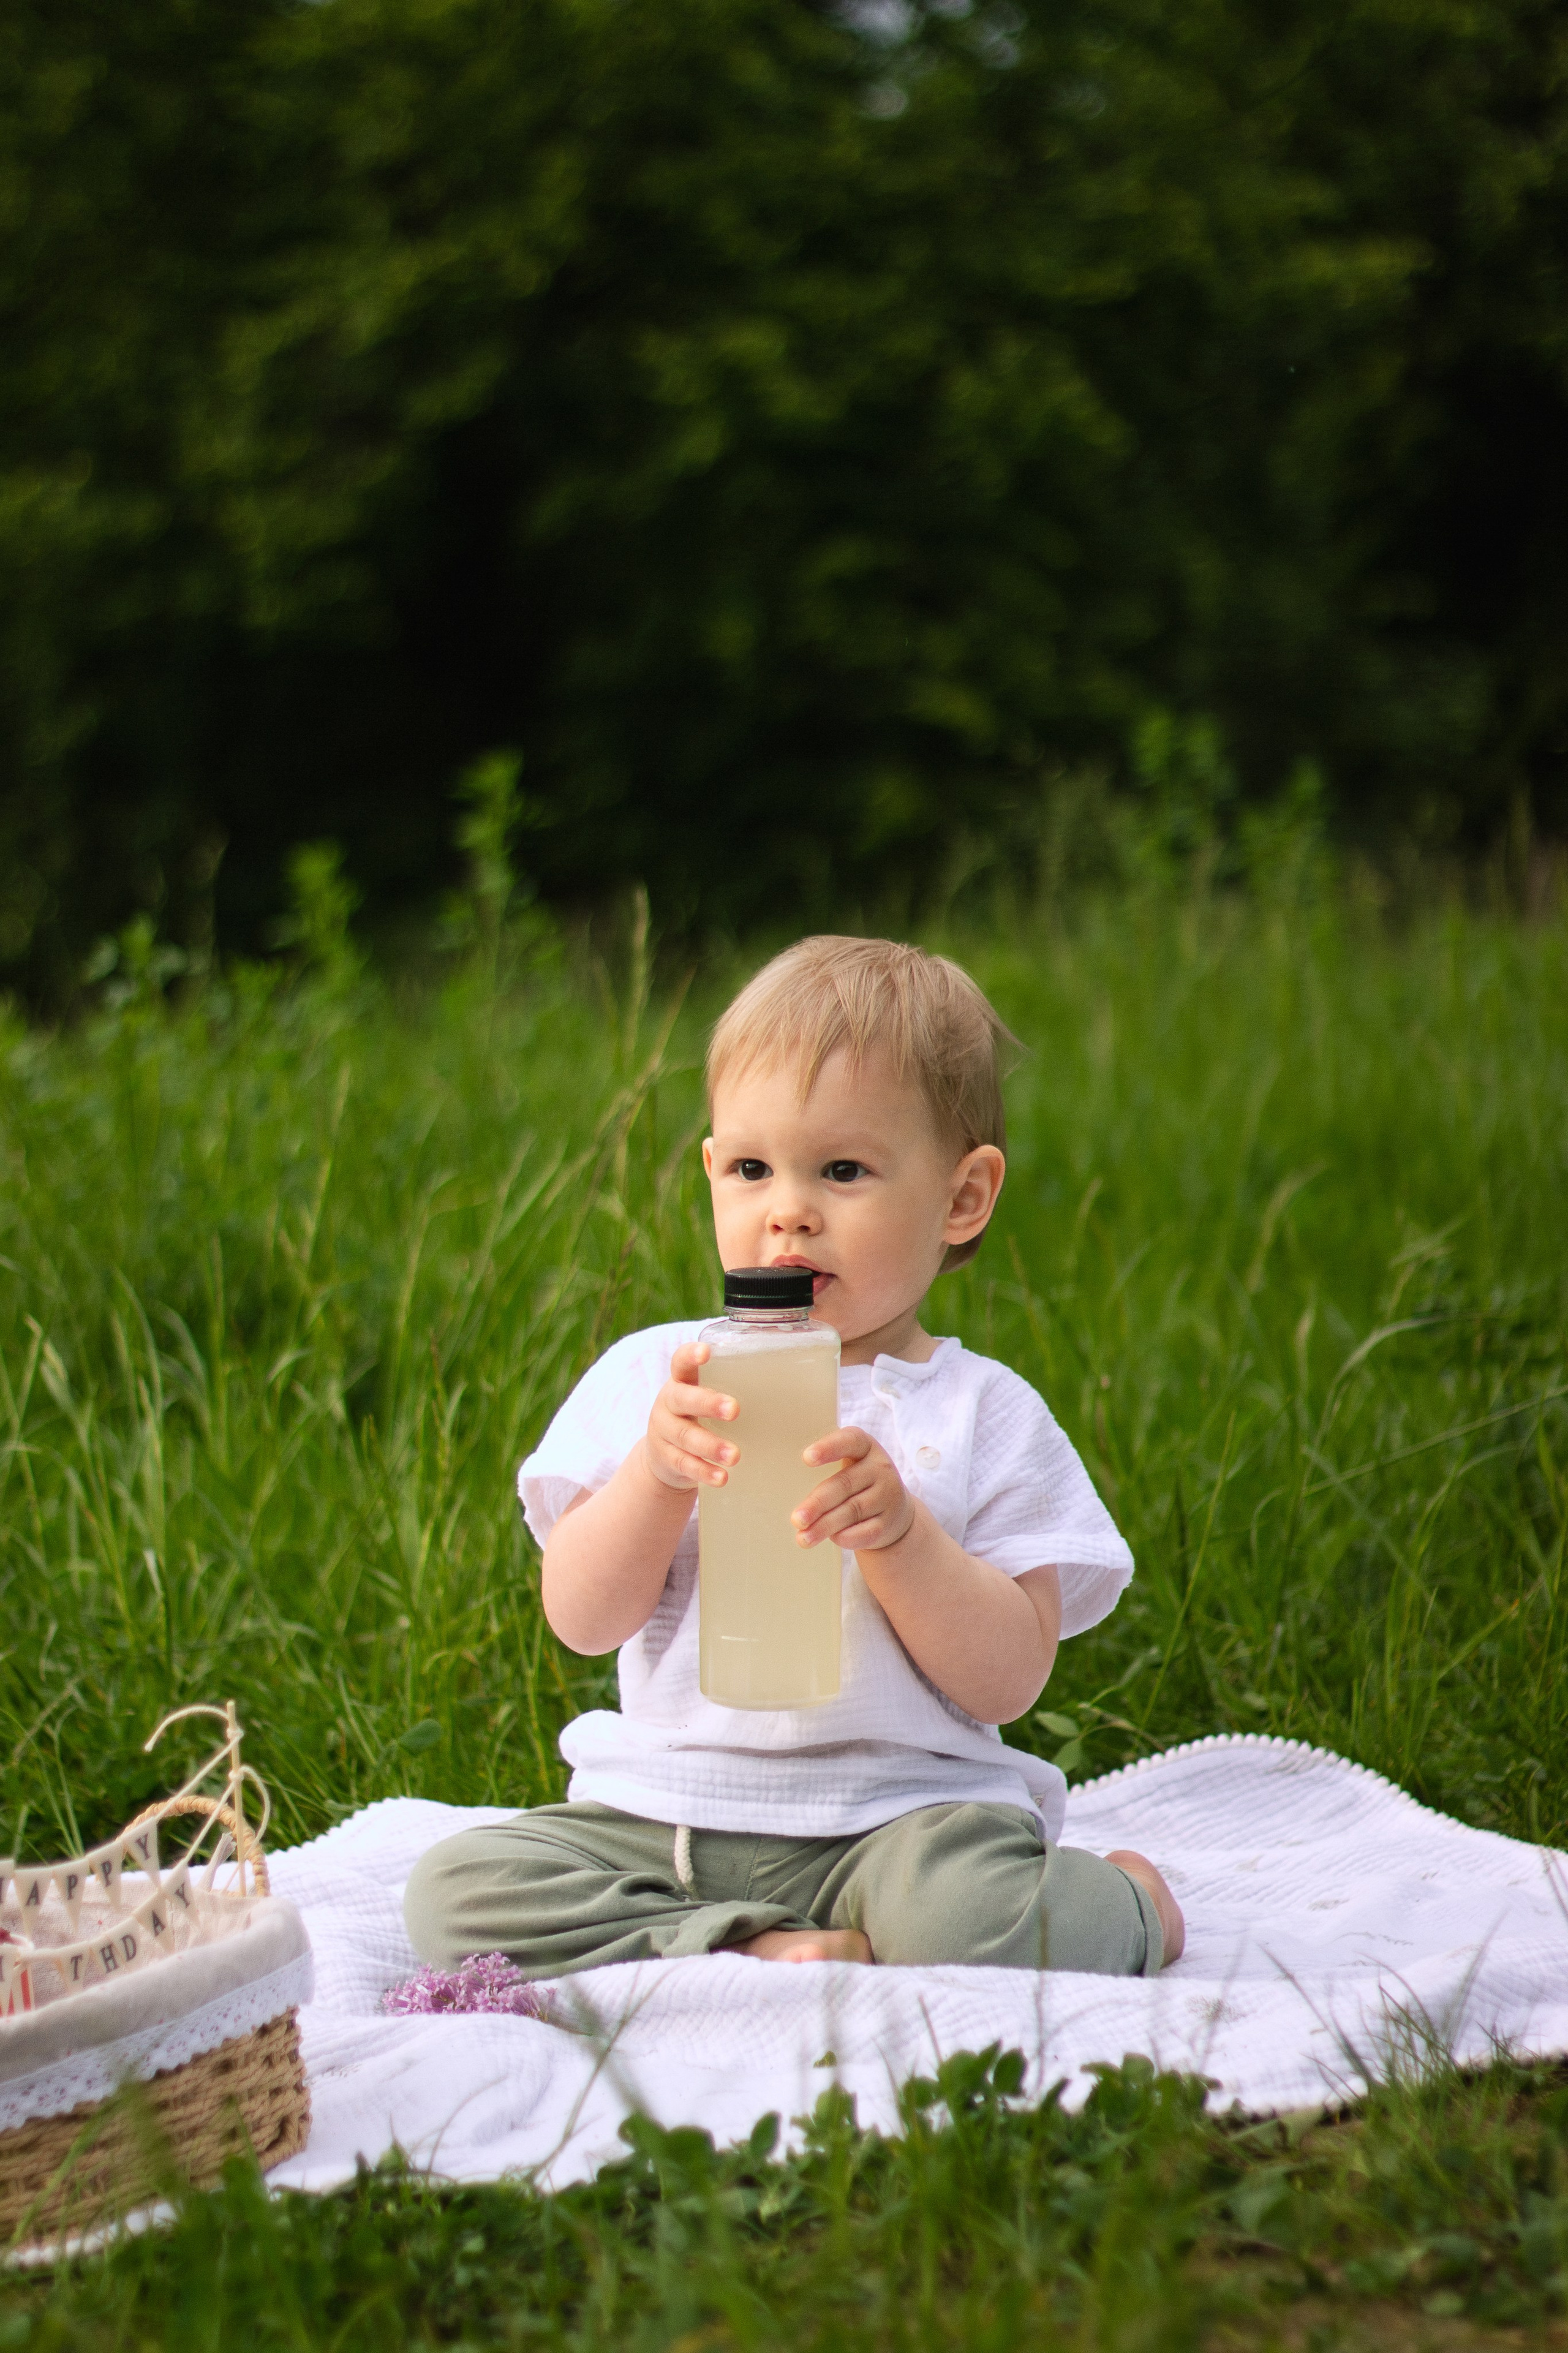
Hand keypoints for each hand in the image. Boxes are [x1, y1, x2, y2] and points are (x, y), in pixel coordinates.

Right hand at [642, 1343, 737, 1492]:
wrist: (662, 1455)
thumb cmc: (697, 1417)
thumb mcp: (703, 1398)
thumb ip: (730, 1388)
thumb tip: (790, 1383)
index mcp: (681, 1382)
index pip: (680, 1362)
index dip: (691, 1355)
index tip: (707, 1352)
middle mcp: (668, 1403)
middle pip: (683, 1399)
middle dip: (709, 1404)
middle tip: (735, 1410)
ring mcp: (663, 1431)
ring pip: (685, 1436)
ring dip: (711, 1446)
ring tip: (734, 1456)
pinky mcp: (665, 1458)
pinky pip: (684, 1464)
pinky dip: (704, 1472)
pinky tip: (722, 1478)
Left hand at [792, 1427, 913, 1553]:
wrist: (893, 1510)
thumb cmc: (856, 1483)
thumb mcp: (849, 1467)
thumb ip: (826, 1470)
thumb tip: (788, 1491)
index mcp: (865, 1447)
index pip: (849, 1441)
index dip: (828, 1448)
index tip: (806, 1458)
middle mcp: (880, 1468)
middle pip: (845, 1484)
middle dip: (817, 1503)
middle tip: (796, 1519)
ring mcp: (888, 1496)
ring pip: (852, 1511)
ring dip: (825, 1526)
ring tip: (803, 1538)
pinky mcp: (889, 1523)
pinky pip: (865, 1531)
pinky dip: (846, 1537)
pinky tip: (831, 1540)